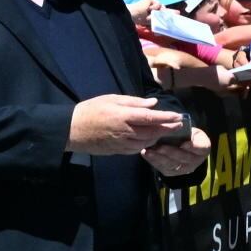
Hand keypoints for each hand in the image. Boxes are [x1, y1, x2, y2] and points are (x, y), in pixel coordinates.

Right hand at [70, 93, 190, 156]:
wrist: (70, 130)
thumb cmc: (91, 110)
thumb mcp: (111, 99)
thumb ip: (134, 102)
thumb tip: (153, 103)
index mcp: (124, 116)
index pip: (152, 118)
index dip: (167, 118)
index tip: (179, 116)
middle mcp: (125, 131)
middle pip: (153, 132)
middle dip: (168, 129)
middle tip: (179, 125)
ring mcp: (121, 143)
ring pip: (146, 142)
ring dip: (158, 137)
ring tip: (166, 131)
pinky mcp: (117, 151)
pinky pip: (137, 149)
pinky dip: (146, 144)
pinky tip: (150, 140)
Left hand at [141, 126, 211, 176]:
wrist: (183, 146)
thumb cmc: (187, 135)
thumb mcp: (192, 131)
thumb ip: (187, 131)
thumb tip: (176, 129)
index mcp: (203, 148)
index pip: (200, 148)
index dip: (192, 147)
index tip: (184, 143)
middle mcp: (195, 161)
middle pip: (183, 158)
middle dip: (170, 152)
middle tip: (160, 147)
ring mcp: (183, 168)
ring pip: (171, 164)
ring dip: (159, 158)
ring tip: (149, 151)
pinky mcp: (171, 172)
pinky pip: (162, 167)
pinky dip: (153, 161)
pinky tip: (146, 154)